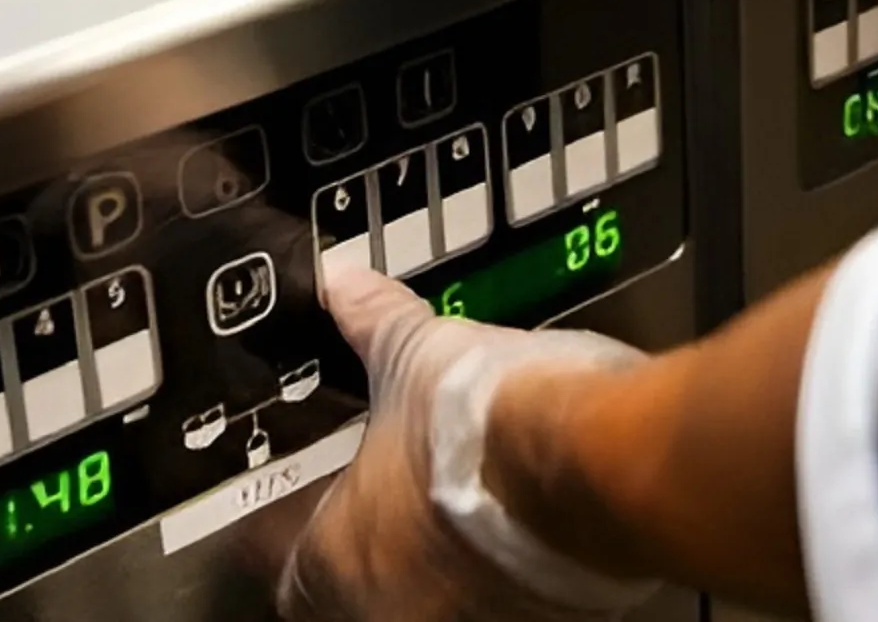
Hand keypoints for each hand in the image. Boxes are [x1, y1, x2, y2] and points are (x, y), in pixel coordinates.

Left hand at [277, 264, 658, 621]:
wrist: (596, 458)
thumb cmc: (489, 424)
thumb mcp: (414, 353)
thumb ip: (371, 324)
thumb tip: (347, 288)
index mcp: (336, 559)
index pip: (281, 565)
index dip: (292, 519)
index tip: (309, 488)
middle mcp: (393, 610)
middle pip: (359, 584)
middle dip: (376, 534)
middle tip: (394, 481)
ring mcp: (468, 621)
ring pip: (433, 597)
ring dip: (440, 551)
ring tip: (461, 487)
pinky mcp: (538, 617)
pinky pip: (500, 596)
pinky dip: (501, 560)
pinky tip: (518, 510)